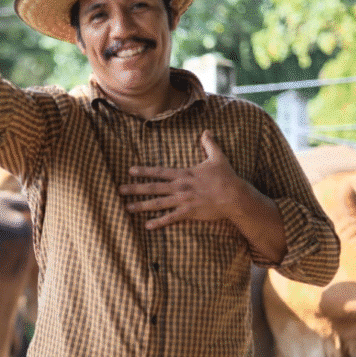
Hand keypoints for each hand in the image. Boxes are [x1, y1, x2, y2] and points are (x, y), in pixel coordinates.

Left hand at [118, 130, 243, 229]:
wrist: (235, 196)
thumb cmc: (227, 177)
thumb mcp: (217, 158)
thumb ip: (209, 144)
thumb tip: (206, 131)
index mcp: (184, 174)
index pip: (159, 172)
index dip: (144, 171)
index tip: (130, 171)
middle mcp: (180, 187)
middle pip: (153, 188)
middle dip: (135, 189)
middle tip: (120, 190)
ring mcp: (183, 200)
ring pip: (158, 203)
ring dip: (141, 206)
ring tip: (127, 208)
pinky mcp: (189, 213)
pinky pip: (171, 218)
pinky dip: (159, 222)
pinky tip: (147, 226)